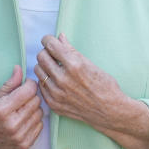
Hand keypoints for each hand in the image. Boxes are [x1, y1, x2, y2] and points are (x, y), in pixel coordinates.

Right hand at [0, 64, 43, 148]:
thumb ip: (9, 84)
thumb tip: (19, 69)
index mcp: (2, 109)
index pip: (29, 90)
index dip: (29, 83)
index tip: (25, 83)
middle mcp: (12, 124)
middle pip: (36, 101)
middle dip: (30, 95)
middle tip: (21, 96)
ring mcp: (19, 137)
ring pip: (40, 113)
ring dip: (33, 108)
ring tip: (21, 108)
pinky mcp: (24, 145)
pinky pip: (39, 126)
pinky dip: (34, 120)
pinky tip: (23, 119)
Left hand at [34, 34, 148, 148]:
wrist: (109, 111)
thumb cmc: (104, 85)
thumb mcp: (90, 64)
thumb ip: (71, 50)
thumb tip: (60, 37)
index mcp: (74, 66)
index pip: (50, 45)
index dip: (48, 40)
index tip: (49, 40)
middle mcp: (63, 79)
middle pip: (41, 56)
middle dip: (46, 52)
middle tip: (53, 54)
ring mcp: (57, 93)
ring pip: (38, 70)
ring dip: (44, 66)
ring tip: (54, 67)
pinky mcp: (54, 104)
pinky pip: (41, 86)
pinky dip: (46, 80)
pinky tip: (55, 80)